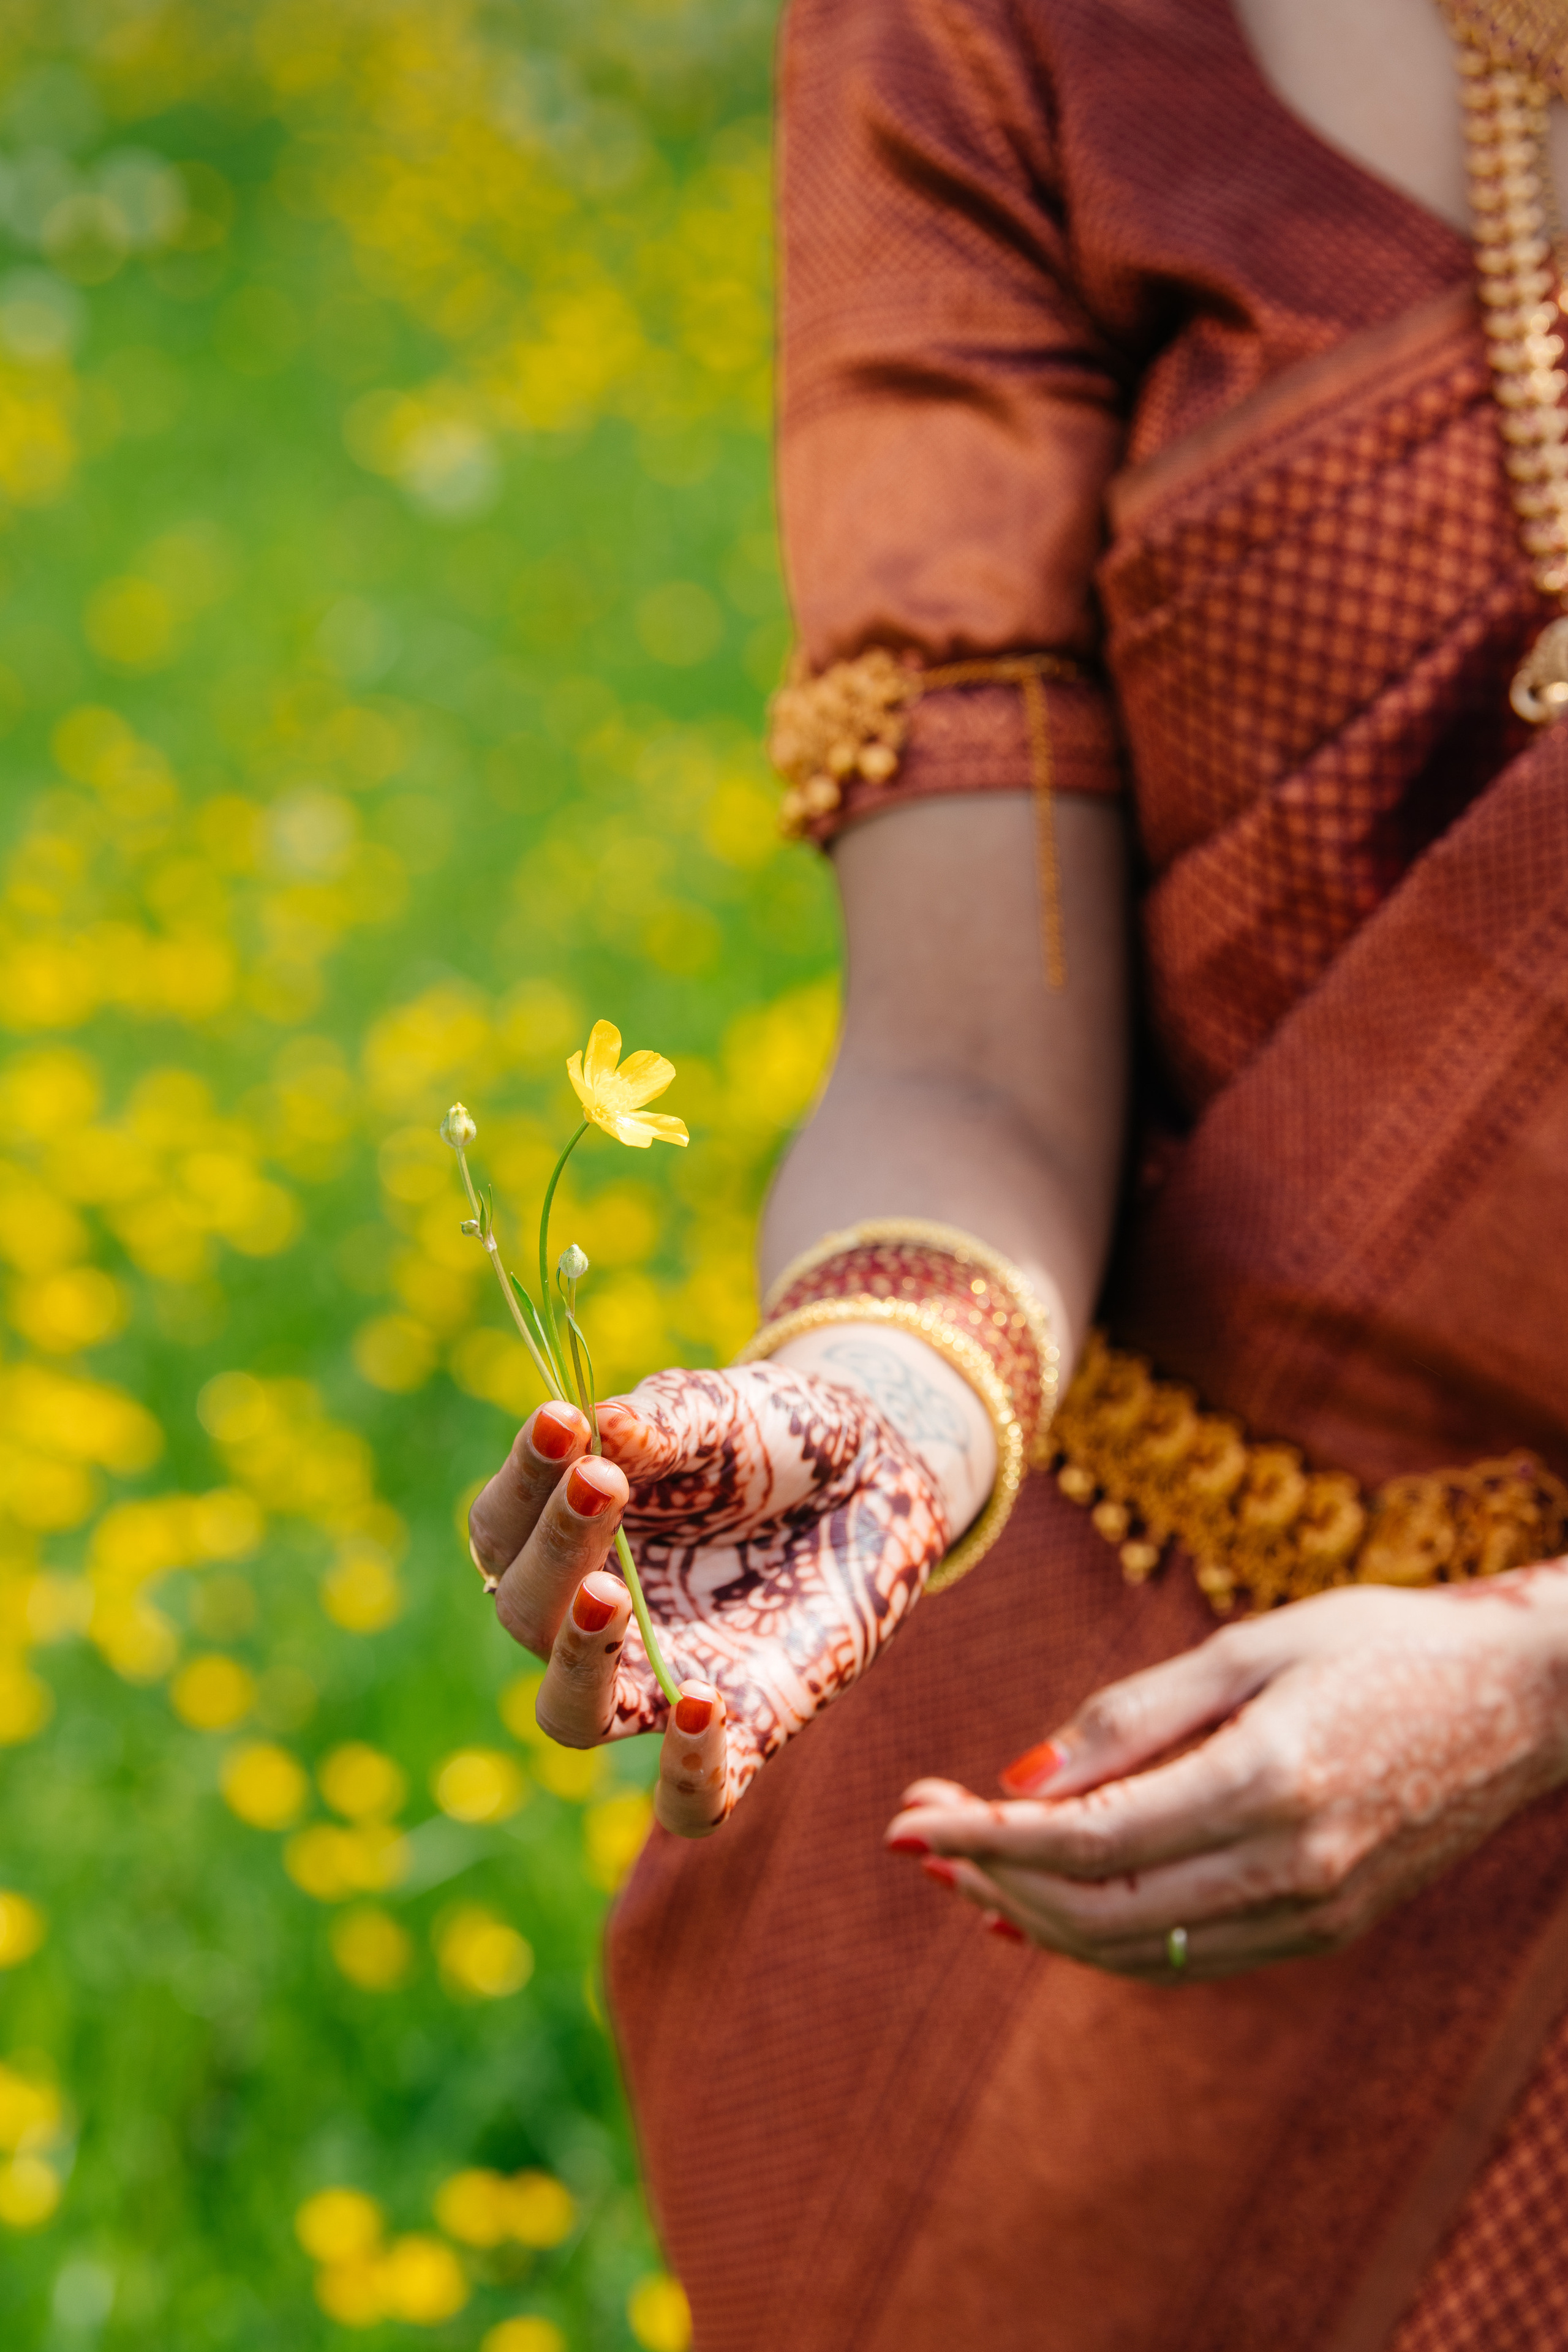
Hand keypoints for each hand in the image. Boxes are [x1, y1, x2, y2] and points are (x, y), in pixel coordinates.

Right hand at [468, 1362, 949, 1836]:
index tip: (561, 1421)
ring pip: (573, 1714)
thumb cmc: (770, 1435)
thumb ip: (663, 1423)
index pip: (503, 1525)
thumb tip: (601, 1428)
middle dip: (555, 1549)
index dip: (522, 1478)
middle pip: (525, 1614)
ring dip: (579, 1661)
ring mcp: (661, 1682)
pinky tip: (703, 1704)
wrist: (876, 1475)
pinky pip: (692, 1800)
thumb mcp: (720, 1411)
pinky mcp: (746, 1729)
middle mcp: (593, 1619)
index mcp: (567, 1534)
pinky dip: (688, 1772)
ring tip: (607, 1596)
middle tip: (600, 1482)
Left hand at [885, 1572, 1567, 1977]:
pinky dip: (1107, 1938)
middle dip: (992, 1877)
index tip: (906, 1821)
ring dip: (1036, 1915)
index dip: (985, 1836)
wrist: (1525, 1703)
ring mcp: (1315, 1912)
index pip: (1087, 1840)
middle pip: (1098, 1911)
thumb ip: (1133, 1717)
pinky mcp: (1327, 1927)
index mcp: (1268, 1782)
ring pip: (1139, 1950)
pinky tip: (1048, 1907)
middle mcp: (1292, 1867)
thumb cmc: (1380, 1643)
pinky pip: (1191, 1954)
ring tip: (964, 1863)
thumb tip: (1020, 1778)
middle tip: (920, 1834)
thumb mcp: (1251, 1647)